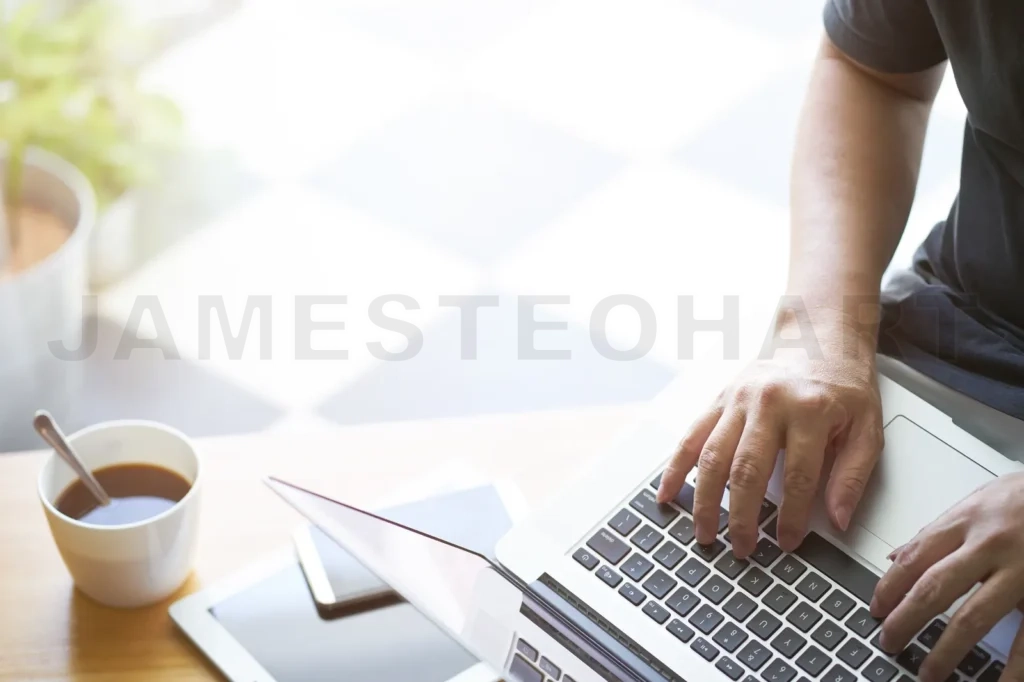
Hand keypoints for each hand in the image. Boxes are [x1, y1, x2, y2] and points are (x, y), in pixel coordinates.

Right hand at [657, 307, 883, 557]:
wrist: (817, 337)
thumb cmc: (843, 386)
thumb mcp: (867, 428)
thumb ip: (854, 475)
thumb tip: (837, 519)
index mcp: (810, 410)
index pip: (798, 475)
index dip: (791, 516)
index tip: (786, 542)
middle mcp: (770, 403)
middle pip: (747, 469)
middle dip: (741, 516)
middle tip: (741, 548)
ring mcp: (738, 400)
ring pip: (713, 456)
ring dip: (706, 500)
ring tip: (705, 533)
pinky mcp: (719, 399)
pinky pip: (691, 436)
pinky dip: (676, 467)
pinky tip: (667, 493)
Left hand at [871, 472, 1023, 681]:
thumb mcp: (976, 502)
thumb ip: (937, 532)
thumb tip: (897, 557)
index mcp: (965, 520)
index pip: (915, 558)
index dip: (889, 588)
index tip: (875, 611)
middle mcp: (988, 544)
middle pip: (935, 588)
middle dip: (906, 620)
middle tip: (889, 643)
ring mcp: (1020, 569)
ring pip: (975, 616)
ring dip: (947, 649)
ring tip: (930, 673)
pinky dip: (1014, 665)